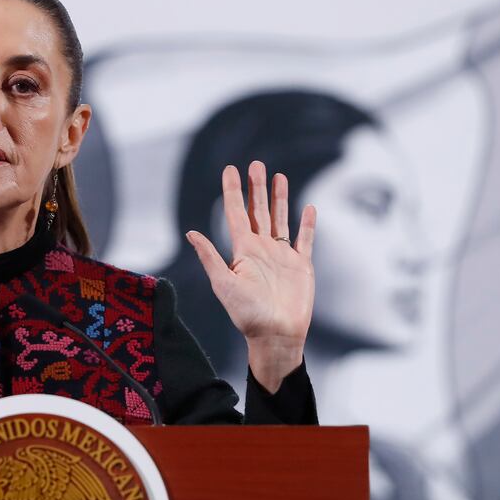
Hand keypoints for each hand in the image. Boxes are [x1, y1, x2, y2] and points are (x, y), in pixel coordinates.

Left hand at [186, 161, 315, 392]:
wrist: (276, 335)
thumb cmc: (247, 314)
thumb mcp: (223, 283)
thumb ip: (210, 257)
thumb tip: (191, 233)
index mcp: (242, 250)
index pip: (236, 213)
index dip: (233, 191)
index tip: (230, 169)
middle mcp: (261, 249)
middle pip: (258, 210)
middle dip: (256, 187)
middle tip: (255, 164)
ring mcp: (282, 256)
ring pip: (280, 219)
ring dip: (279, 198)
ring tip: (278, 176)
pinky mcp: (301, 266)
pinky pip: (305, 239)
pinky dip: (308, 224)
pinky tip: (308, 207)